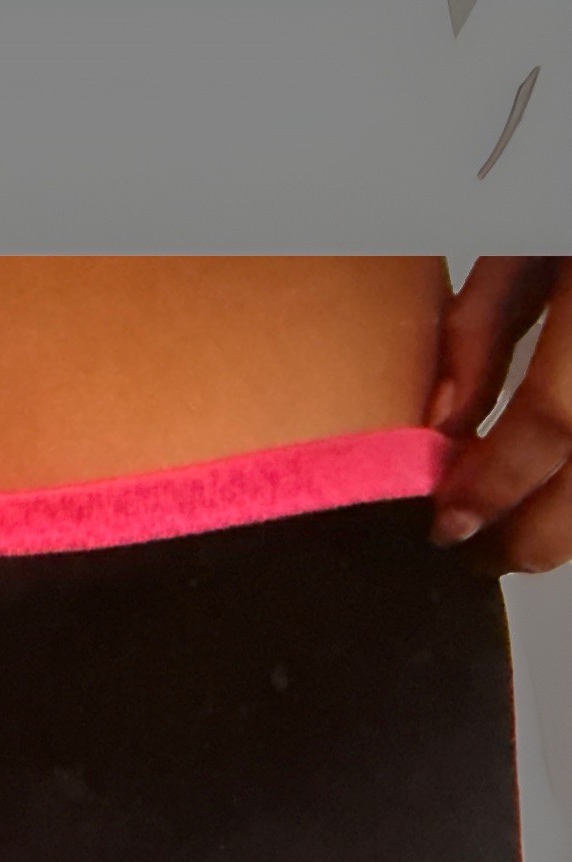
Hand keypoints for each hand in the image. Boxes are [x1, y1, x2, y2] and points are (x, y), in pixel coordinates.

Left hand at [426, 256, 571, 575]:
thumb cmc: (559, 166)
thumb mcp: (524, 232)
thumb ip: (485, 326)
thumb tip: (440, 423)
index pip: (557, 420)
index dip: (495, 484)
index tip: (446, 525)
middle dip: (541, 533)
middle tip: (480, 555)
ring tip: (522, 534)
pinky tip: (557, 490)